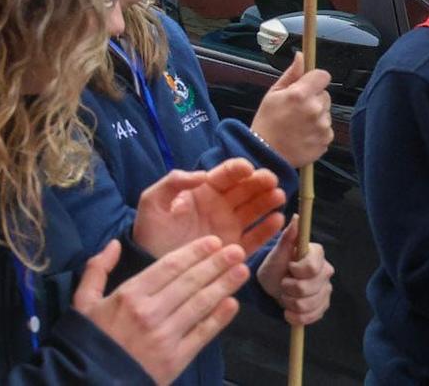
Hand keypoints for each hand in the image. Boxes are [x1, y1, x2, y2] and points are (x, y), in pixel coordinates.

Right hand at [73, 237, 248, 383]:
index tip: (213, 241)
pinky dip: (219, 319)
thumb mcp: (83, 300)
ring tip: (242, 271)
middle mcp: (151, 311)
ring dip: (223, 286)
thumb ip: (97, 269)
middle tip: (237, 250)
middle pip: (190, 283)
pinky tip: (233, 304)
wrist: (93, 381)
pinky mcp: (177, 359)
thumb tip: (113, 244)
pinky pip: (202, 334)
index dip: (193, 253)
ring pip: (200, 305)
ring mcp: (166, 336)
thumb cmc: (89, 339)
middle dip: (215, 264)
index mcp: (129, 294)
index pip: (169, 267)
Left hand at [132, 159, 284, 258]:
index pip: (224, 175)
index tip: (247, 168)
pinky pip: (254, 238)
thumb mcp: (152, 200)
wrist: (149, 261)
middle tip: (271, 180)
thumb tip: (202, 174)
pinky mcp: (234, 249)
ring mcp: (228, 227)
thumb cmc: (150, 228)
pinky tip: (278, 220)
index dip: (237, 169)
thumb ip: (173, 183)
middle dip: (259, 183)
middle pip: (244, 190)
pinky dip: (267, 230)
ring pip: (253, 211)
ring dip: (267, 202)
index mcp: (201, 191)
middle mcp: (219, 207)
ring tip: (278, 196)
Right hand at [251, 57, 334, 167]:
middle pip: (325, 94)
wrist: (266, 152)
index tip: (308, 84)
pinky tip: (303, 134)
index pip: (323, 75)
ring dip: (316, 115)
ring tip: (298, 123)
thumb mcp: (273, 94)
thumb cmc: (267, 122)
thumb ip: (291, 74)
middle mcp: (315, 109)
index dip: (315, 78)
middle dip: (314, 98)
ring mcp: (322, 126)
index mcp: (300, 94)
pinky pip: (326, 128)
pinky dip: (318, 130)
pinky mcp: (326, 140)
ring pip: (326, 112)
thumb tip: (300, 56)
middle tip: (296, 108)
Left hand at [257, 223, 334, 325]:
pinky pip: (311, 317)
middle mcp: (325, 271)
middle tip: (283, 283)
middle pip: (310, 288)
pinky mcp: (322, 306)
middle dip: (290, 288)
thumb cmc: (274, 265)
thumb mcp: (276, 253)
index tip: (288, 268)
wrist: (271, 287)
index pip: (312, 267)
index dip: (297, 271)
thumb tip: (297, 217)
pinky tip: (288, 309)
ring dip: (291, 302)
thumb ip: (288, 238)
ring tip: (284, 295)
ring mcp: (326, 290)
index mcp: (316, 254)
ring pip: (309, 304)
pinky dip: (296, 316)